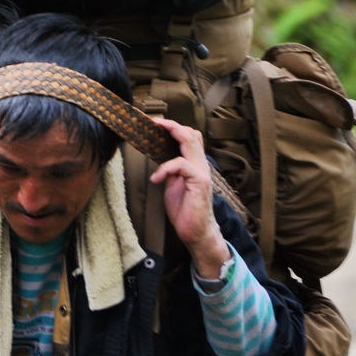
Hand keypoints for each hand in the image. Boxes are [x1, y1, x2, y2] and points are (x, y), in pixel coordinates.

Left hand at [148, 118, 229, 278]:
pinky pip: (181, 164)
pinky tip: (156, 178)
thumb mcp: (173, 185)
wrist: (197, 232)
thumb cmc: (185, 211)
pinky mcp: (199, 182)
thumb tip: (158, 159)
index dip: (174, 127)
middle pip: (191, 134)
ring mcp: (201, 172)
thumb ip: (170, 171)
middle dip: (171, 125)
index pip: (189, 137)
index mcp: (195, 164)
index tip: (156, 123)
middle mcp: (201, 165)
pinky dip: (165, 168)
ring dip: (171, 134)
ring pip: (190, 142)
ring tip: (154, 135)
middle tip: (153, 123)